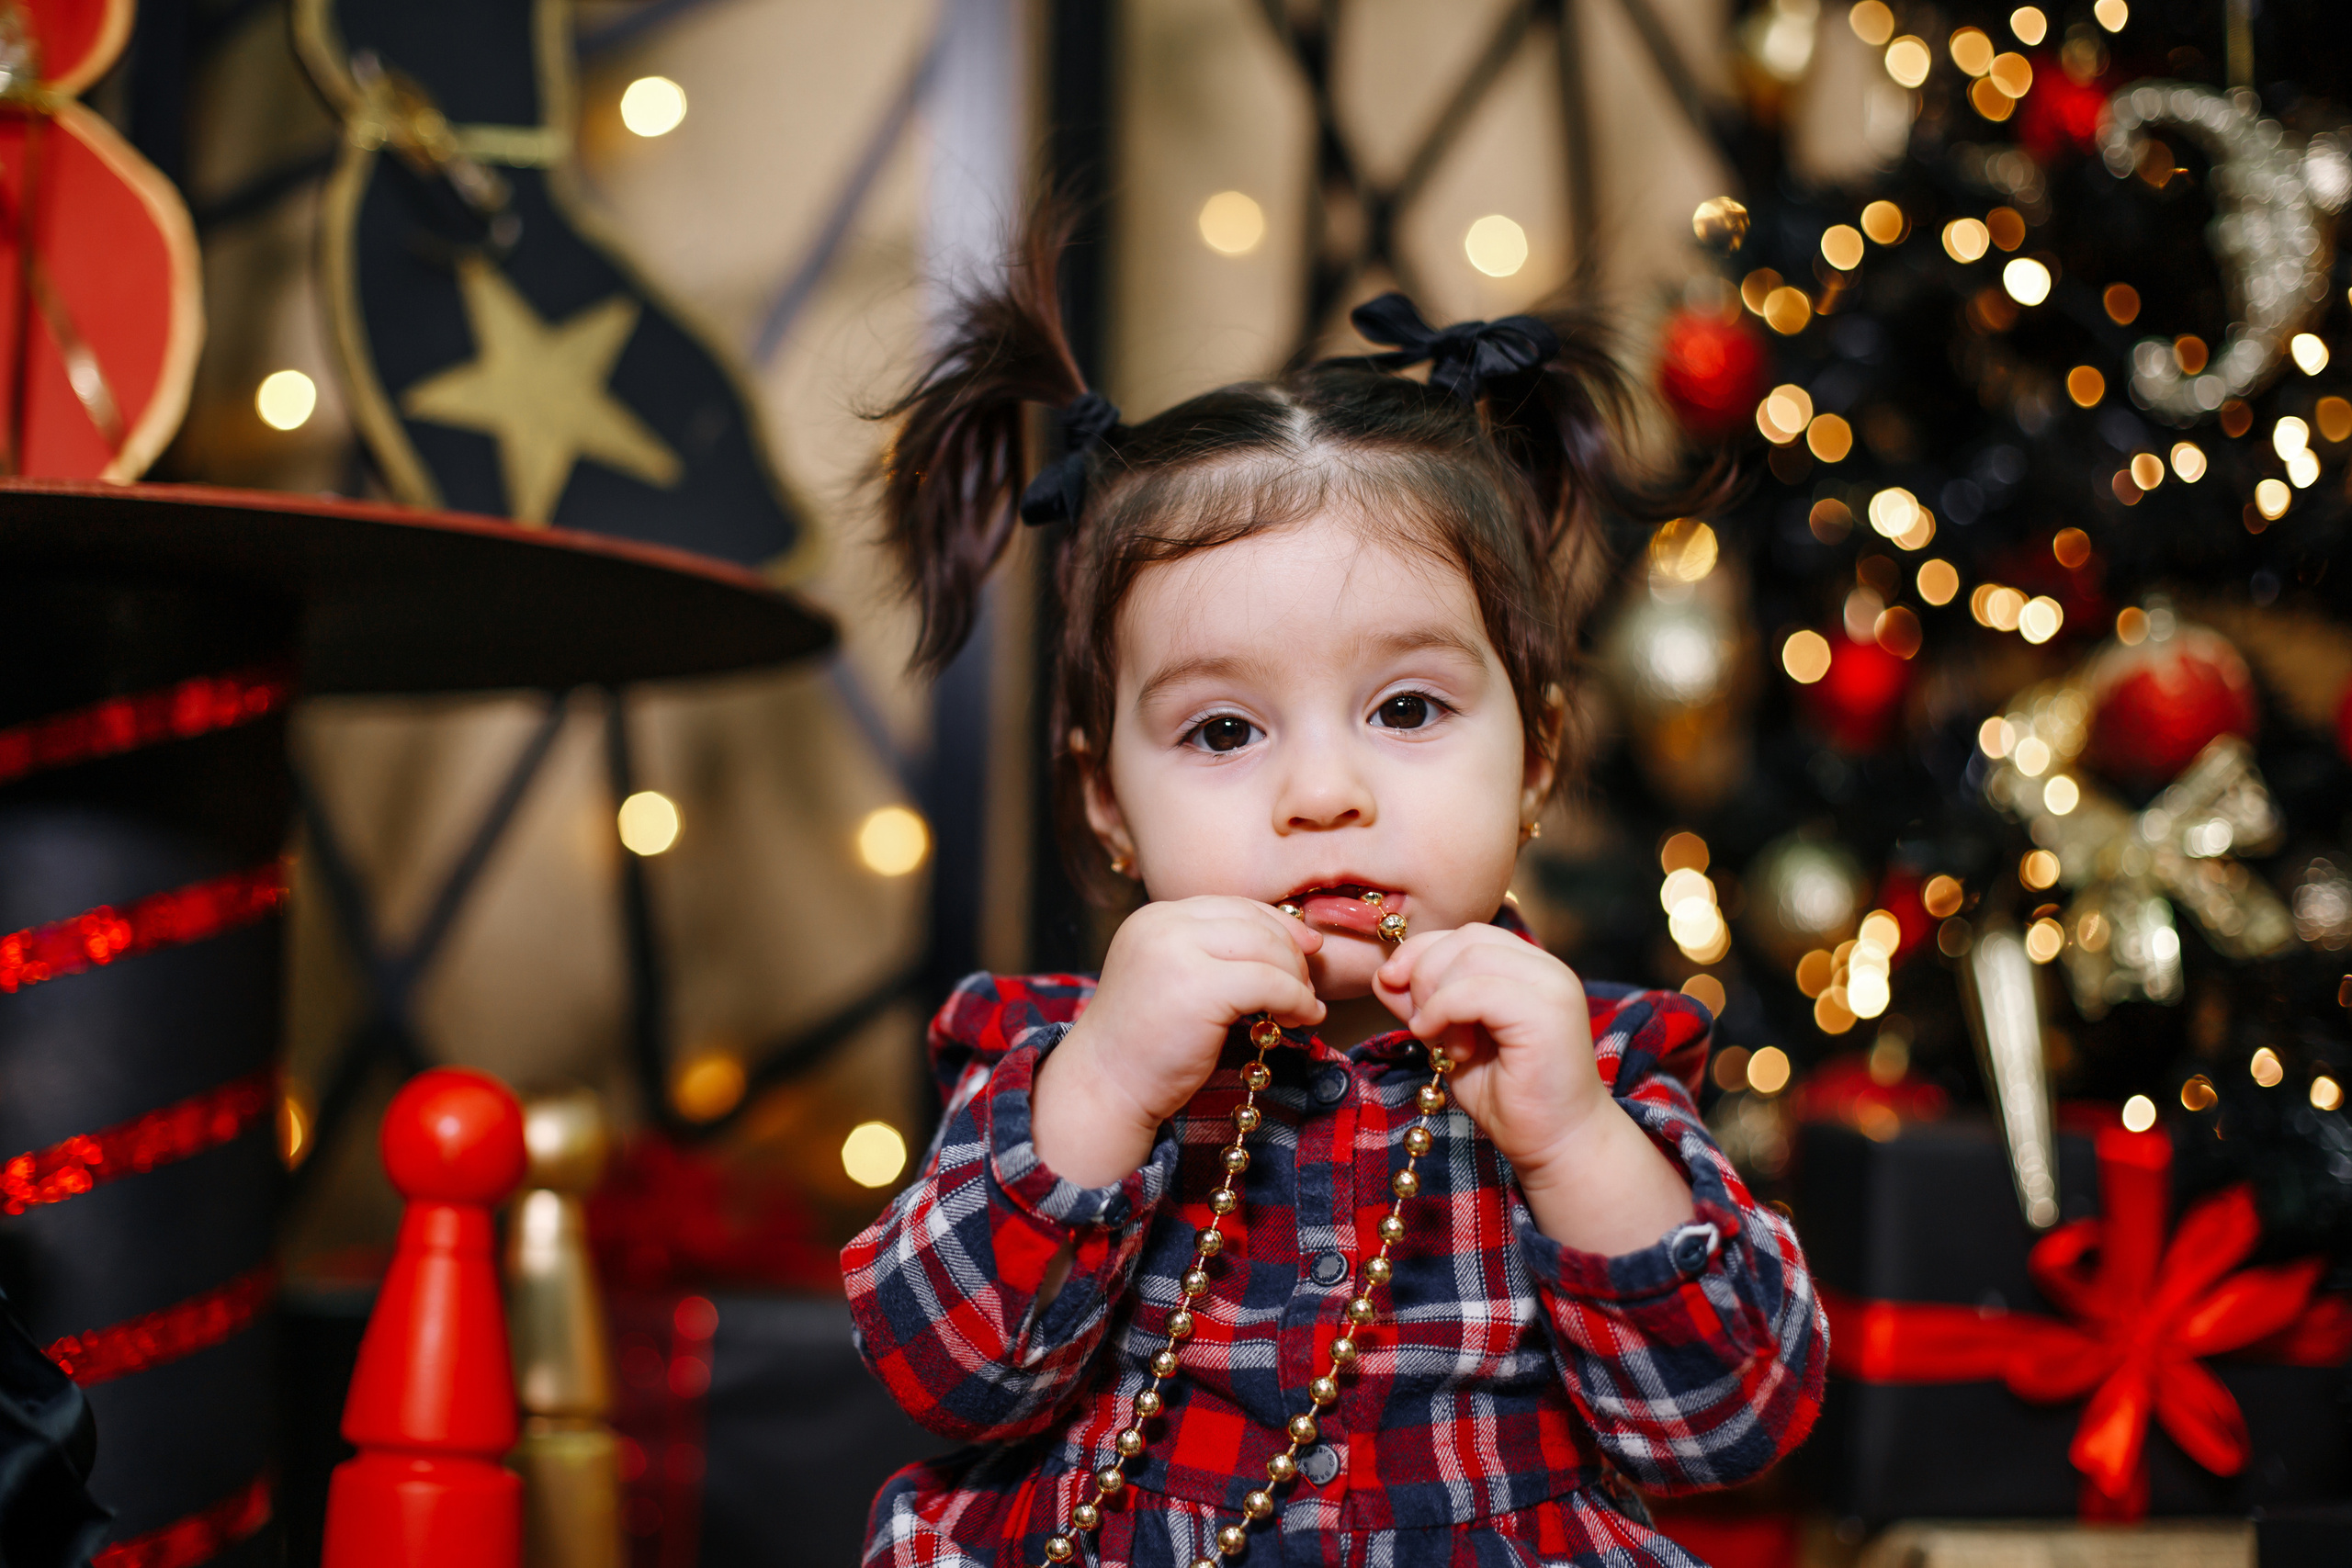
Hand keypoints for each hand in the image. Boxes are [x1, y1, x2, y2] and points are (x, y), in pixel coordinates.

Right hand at [1033, 897, 1322, 1186]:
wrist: (1105, 1087)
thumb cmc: (1145, 1044)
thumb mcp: (1175, 978)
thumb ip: (1213, 953)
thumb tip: (1293, 940)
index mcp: (1155, 918)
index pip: (1233, 905)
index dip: (1278, 923)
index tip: (1307, 947)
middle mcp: (1163, 924)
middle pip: (1253, 921)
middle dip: (1292, 952)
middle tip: (1308, 986)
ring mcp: (1177, 952)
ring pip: (1267, 948)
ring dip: (1298, 978)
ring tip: (1304, 1006)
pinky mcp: (1199, 987)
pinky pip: (1271, 984)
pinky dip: (1297, 1000)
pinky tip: (1304, 1018)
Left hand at [1375, 924, 1691, 1253]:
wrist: (1557, 1144)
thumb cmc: (1508, 1096)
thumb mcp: (1452, 1039)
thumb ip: (1425, 1003)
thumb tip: (1384, 974)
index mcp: (1529, 968)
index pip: (1466, 934)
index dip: (1421, 952)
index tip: (1392, 987)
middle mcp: (1546, 968)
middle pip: (1465, 938)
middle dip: (1423, 973)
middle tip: (1421, 1025)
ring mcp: (1551, 986)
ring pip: (1469, 956)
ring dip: (1435, 997)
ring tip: (1442, 1043)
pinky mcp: (1547, 1012)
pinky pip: (1475, 989)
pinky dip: (1445, 1012)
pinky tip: (1449, 1048)